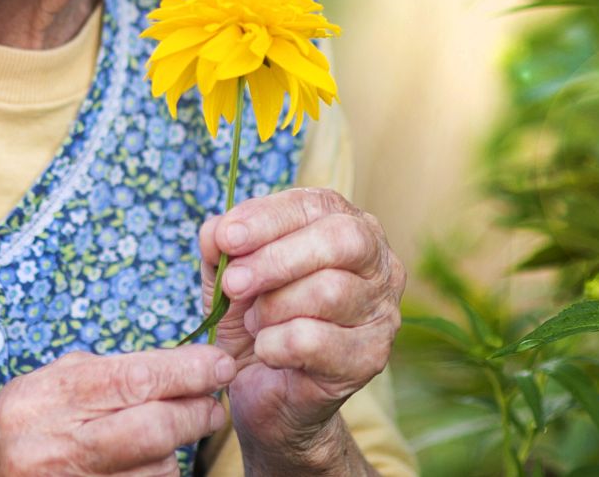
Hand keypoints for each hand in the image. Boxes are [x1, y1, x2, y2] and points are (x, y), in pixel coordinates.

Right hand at [0, 346, 234, 475]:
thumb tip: (176, 367)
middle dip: (196, 413)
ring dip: (174, 453)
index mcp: (47, 398)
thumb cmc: (13, 428)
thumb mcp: (45, 386)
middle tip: (213, 405)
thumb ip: (102, 375)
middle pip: (153, 428)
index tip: (218, 366)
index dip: (187, 371)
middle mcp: (54, 445)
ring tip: (167, 439)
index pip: (134, 379)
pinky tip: (143, 465)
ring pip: (155, 470)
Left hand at [198, 188, 404, 472]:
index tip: (226, 237)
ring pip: (330, 290)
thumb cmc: (256, 322)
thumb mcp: (229, 276)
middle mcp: (377, 263)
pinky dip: (277, 344)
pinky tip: (266, 350)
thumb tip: (216, 230)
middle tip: (233, 284)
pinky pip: (318, 340)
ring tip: (254, 323)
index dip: (268, 218)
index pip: (315, 205)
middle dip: (277, 259)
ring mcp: (381, 311)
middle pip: (340, 240)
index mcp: (346, 226)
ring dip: (274, 308)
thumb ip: (221, 246)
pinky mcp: (370, 357)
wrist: (266, 393)